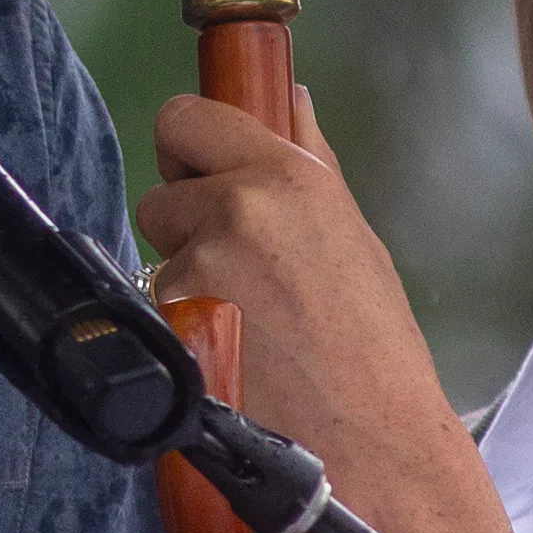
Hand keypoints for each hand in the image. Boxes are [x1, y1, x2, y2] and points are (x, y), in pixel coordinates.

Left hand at [132, 89, 460, 516]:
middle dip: (183, 219)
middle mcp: (239, 205)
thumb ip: (310, 161)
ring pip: (156, 251)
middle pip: (159, 189)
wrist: (377, 433)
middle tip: (230, 262)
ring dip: (184, 276)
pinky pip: (156, 304)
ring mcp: (204, 263)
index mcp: (289, 173)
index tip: (206, 178)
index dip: (187, 149)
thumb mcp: (352, 233)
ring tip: (243, 317)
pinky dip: (182, 324)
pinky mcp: (178, 317)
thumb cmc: (376, 338)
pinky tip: (230, 349)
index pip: (183, 116)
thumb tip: (291, 99)